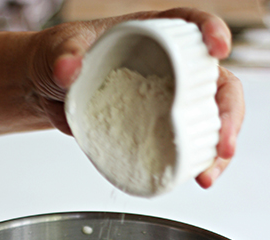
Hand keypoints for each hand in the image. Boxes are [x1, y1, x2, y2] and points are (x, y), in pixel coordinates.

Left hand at [29, 7, 243, 188]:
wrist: (47, 91)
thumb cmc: (58, 60)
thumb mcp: (59, 51)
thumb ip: (64, 57)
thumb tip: (68, 69)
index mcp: (152, 35)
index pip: (192, 25)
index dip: (212, 32)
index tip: (219, 48)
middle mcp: (169, 67)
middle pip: (215, 82)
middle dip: (228, 113)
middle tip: (222, 143)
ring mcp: (166, 100)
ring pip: (208, 118)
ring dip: (217, 148)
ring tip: (207, 175)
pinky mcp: (156, 128)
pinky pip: (184, 143)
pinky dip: (194, 162)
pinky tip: (195, 178)